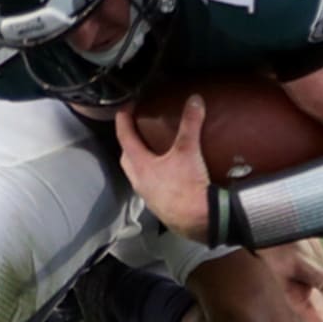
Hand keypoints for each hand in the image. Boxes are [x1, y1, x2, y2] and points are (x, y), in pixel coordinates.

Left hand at [114, 97, 211, 242]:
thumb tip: (194, 100)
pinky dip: (154, 174)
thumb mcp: (188, 151)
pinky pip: (150, 184)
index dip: (123, 121)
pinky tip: (168, 172)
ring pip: (137, 173)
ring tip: (153, 149)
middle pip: (127, 157)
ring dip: (141, 160)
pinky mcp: (160, 205)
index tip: (124, 109)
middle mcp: (139, 181)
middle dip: (129, 141)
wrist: (198, 221)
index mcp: (140, 165)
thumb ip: (190, 123)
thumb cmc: (187, 186)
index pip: (124, 137)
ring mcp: (148, 195)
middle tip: (136, 128)